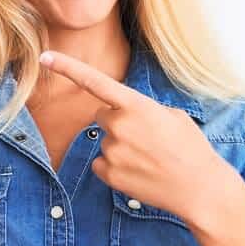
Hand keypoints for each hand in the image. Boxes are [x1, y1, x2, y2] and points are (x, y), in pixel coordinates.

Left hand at [38, 50, 238, 225]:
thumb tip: (125, 115)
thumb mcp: (172, 116)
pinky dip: (115, 167)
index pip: (95, 81)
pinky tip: (139, 172)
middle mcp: (119, 126)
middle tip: (146, 137)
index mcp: (137, 105)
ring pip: (104, 141)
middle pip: (101, 116)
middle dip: (117, 122)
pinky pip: (101, 164)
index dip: (67, 67)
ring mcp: (112, 151)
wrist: (200, 188)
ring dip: (121, 147)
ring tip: (149, 158)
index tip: (44, 56)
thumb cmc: (191, 148)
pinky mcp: (108, 174)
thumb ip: (142, 109)